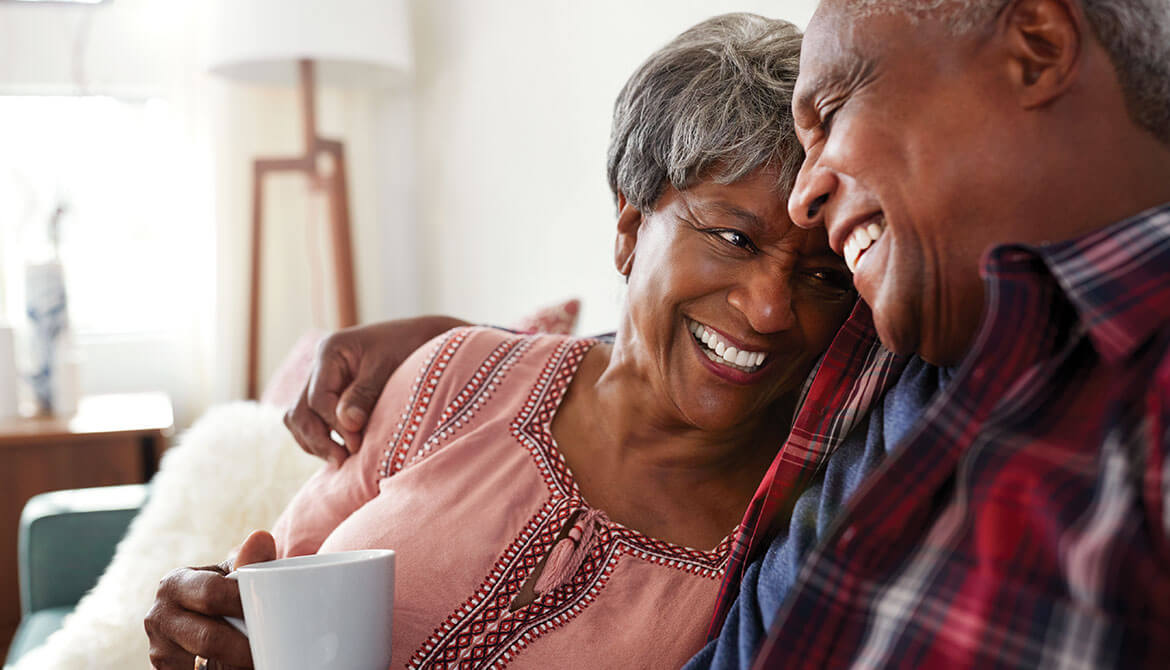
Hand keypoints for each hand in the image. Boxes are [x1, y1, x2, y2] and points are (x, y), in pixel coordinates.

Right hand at [146, 531, 276, 669]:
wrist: (198, 621)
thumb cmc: (223, 592)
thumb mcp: (232, 574)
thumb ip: (248, 561)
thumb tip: (261, 538)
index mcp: (175, 583)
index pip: (212, 594)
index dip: (244, 605)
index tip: (272, 615)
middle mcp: (158, 616)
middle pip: (209, 637)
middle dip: (244, 647)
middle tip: (275, 649)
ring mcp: (159, 650)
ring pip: (204, 664)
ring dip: (235, 665)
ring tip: (262, 660)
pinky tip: (242, 667)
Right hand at [285, 315, 466, 463]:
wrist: (423, 340)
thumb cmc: (408, 347)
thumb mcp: (388, 367)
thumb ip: (364, 394)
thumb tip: (347, 424)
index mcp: (330, 351)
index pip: (318, 398)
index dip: (335, 426)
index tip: (357, 444)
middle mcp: (318, 365)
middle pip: (299, 411)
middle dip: (317, 439)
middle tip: (342, 460)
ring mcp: (320, 381)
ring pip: (298, 419)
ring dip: (314, 442)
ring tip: (341, 460)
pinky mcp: (328, 395)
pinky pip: (310, 421)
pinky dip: (320, 438)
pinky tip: (340, 451)